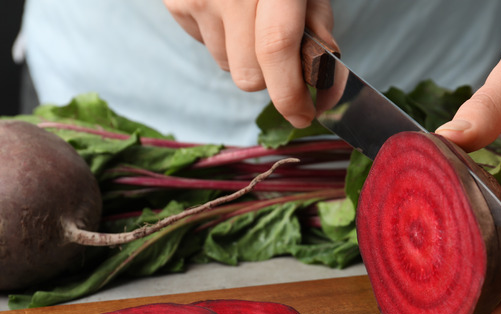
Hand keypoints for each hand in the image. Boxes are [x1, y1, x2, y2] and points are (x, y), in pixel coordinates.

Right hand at [163, 0, 336, 127]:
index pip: (276, 49)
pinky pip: (204, 44)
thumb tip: (325, 83)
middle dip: (271, 77)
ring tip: (252, 17)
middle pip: (248, 74)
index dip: (290, 93)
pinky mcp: (175, 1)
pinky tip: (230, 8)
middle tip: (284, 56)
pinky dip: (222, 36)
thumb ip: (319, 26)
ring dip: (245, 55)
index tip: (303, 114)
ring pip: (226, 64)